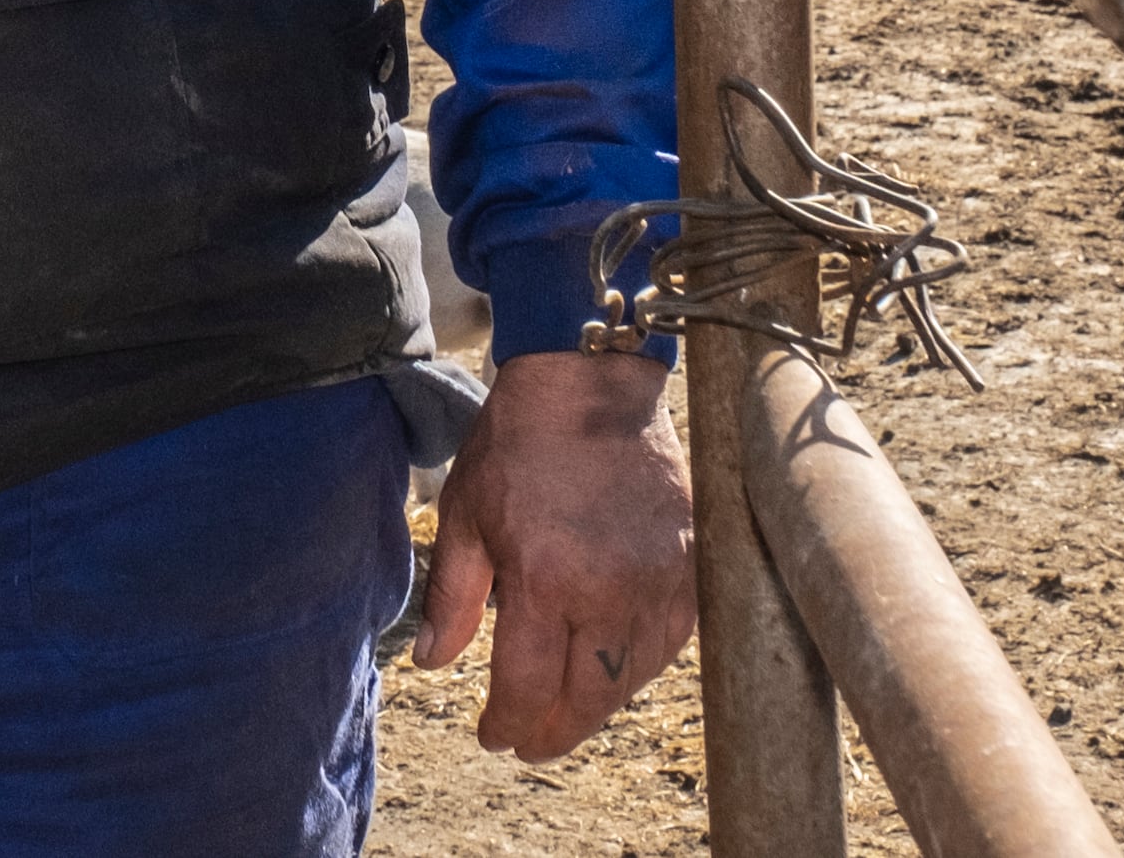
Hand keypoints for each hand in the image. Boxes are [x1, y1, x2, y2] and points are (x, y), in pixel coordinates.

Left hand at [413, 346, 693, 759]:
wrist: (590, 381)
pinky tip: (613, 665)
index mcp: (544, 579)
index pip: (529, 689)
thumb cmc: (518, 443)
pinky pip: (671, 642)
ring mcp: (658, 580)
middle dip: (553, 732)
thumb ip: (452, 597)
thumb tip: (433, 664)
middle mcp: (609, 590)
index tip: (493, 736)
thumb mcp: (465, 515)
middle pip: (588, 700)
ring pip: (634, 679)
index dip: (508, 725)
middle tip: (529, 741)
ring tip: (566, 707)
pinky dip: (640, 665)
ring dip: (597, 704)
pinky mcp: (690, 566)